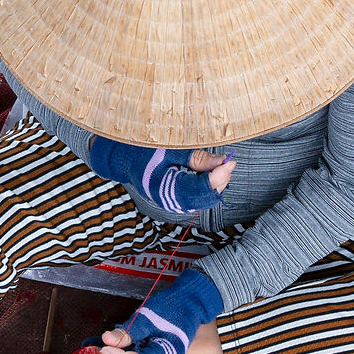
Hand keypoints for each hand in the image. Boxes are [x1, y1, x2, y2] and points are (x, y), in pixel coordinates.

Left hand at [87, 267, 223, 353]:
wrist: (191, 300)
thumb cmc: (174, 307)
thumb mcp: (150, 317)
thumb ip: (129, 331)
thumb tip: (106, 339)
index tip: (102, 350)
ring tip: (89, 352)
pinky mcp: (148, 348)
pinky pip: (131, 352)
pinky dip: (116, 349)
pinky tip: (99, 345)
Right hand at [88, 141, 238, 215]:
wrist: (124, 159)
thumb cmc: (143, 150)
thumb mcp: (171, 149)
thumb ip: (198, 159)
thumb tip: (224, 163)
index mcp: (165, 188)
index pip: (201, 189)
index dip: (219, 177)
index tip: (230, 162)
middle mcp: (170, 202)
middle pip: (206, 198)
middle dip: (219, 180)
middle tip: (226, 161)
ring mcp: (173, 204)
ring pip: (204, 200)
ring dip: (214, 183)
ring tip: (215, 164)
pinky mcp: (176, 201)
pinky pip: (198, 198)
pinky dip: (206, 186)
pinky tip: (207, 172)